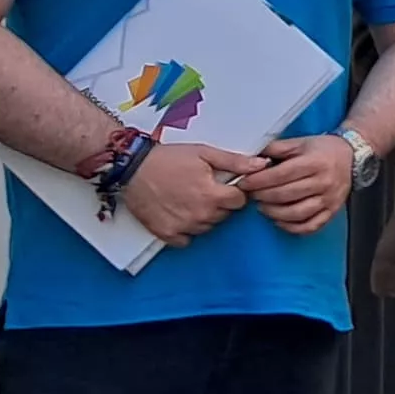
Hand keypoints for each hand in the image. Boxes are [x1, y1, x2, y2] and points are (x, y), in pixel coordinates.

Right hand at [123, 142, 261, 242]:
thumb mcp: (205, 153)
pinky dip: (185, 229)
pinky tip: (179, 213)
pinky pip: (186, 240)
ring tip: (188, 198)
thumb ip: (236, 162)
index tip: (224, 185)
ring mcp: (183, 227)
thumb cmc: (169, 158)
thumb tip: (263, 165)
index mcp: (213, 195)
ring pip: (207, 227)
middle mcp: (201, 215)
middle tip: (202, 189)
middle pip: (224, 215)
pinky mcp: (166, 234)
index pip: (240, 201)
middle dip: (219, 203)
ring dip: (203, 216)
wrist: (132, 168)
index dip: (234, 191)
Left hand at [239, 133, 355, 235]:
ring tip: (263, 206)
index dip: (259, 181)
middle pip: (286, 195)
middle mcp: (324, 182)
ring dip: (274, 213)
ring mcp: (329, 199)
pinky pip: (310, 226)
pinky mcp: (332, 211)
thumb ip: (275, 149)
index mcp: (315, 162)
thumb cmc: (322, 149)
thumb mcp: (300, 142)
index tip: (244, 183)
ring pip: (296, 213)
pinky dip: (292, 227)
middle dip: (262, 196)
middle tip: (250, 194)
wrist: (351, 156)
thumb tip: (250, 158)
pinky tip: (280, 220)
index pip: (281, 175)